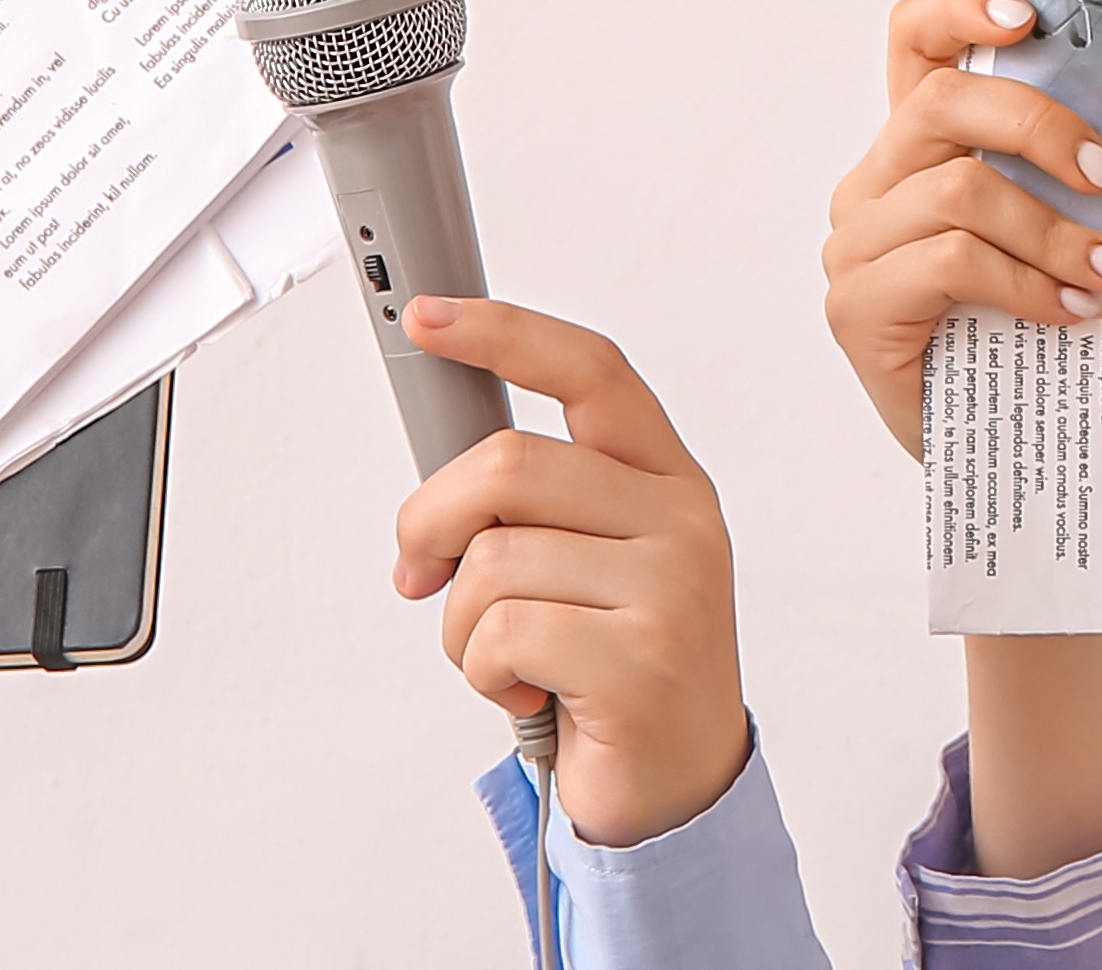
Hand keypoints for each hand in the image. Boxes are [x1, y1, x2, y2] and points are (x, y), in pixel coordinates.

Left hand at [390, 301, 752, 848]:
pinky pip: (503, 635)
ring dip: (461, 629)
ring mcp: (670, 585)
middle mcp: (679, 518)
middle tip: (423, 575)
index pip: (590, 371)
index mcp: (665, 478)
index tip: (430, 316)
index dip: (505, 331)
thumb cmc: (615, 669)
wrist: (677, 785)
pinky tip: (528, 694)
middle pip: (508, 465)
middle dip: (432, 524)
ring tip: (505, 660)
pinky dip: (485, 675)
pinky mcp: (642, 659)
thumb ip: (533, 510)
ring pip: (492, 563)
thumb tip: (437, 491)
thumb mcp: (587, 565)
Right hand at [815, 0, 1101, 877]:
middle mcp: (872, 184)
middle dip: (1040, 127)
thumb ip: (1076, 182)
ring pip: (957, 190)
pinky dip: (1025, 284)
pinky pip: (948, 264)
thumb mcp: (1055, 240)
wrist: (1002, 465)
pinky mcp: (856, 310)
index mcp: (916, 147)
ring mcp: (855, 246)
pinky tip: (1075, 314)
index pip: (914, 42)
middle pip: (943, 106)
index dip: (962, 10)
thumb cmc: (1034, 338)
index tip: (1030, 17)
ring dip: (1052, 231)